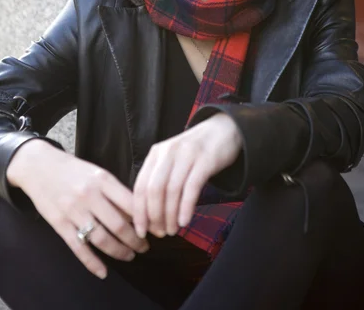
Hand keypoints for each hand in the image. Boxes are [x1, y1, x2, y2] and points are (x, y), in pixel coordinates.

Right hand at [7, 140, 149, 278]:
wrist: (40, 166)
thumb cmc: (74, 169)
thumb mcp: (97, 172)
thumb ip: (115, 191)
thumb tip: (137, 212)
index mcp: (103, 180)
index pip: (131, 203)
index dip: (146, 219)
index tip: (155, 228)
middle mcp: (90, 195)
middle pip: (119, 225)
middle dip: (136, 240)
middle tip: (145, 247)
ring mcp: (74, 211)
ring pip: (102, 239)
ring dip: (119, 251)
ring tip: (130, 255)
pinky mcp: (60, 224)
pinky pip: (79, 248)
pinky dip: (92, 263)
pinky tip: (103, 272)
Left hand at [131, 113, 242, 238]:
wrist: (224, 129)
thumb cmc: (196, 151)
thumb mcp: (173, 159)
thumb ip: (160, 178)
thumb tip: (148, 214)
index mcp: (156, 153)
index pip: (140, 186)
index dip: (139, 211)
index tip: (140, 231)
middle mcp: (169, 152)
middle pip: (154, 190)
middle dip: (154, 216)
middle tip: (159, 233)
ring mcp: (187, 155)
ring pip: (172, 190)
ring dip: (170, 215)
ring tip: (172, 230)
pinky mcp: (206, 160)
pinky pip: (192, 187)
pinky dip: (186, 207)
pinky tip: (185, 221)